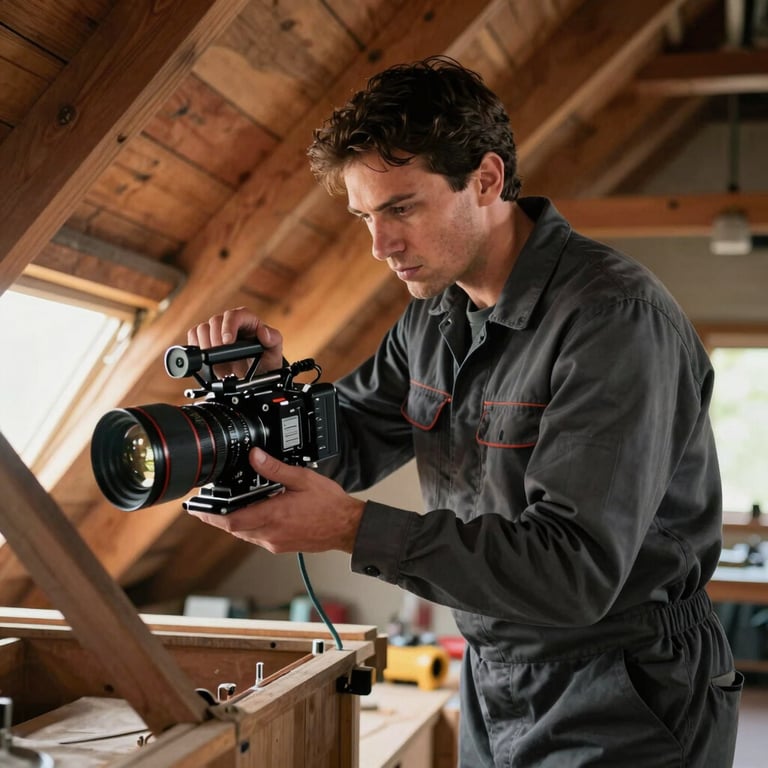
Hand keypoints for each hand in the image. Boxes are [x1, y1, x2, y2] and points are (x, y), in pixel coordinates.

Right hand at [187, 307, 283, 376]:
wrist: (256, 372)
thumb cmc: (266, 357)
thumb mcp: (275, 350)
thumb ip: (273, 339)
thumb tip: (263, 331)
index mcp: (247, 319)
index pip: (234, 315)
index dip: (228, 327)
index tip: (227, 342)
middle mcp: (230, 322)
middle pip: (214, 321)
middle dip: (215, 340)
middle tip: (221, 357)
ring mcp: (217, 330)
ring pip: (202, 329)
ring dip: (205, 346)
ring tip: (217, 361)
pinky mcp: (206, 339)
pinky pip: (194, 336)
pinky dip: (196, 347)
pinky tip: (206, 359)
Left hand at [188, 448, 364, 553]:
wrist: (346, 527)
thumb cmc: (329, 505)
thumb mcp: (302, 478)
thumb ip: (276, 468)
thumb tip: (255, 456)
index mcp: (273, 515)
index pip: (232, 521)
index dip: (211, 517)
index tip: (197, 510)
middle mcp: (271, 533)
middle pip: (234, 529)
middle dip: (220, 518)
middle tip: (209, 507)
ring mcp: (276, 542)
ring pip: (245, 534)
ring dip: (236, 523)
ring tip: (231, 508)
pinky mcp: (282, 546)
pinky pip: (258, 538)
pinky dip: (251, 527)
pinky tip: (257, 514)